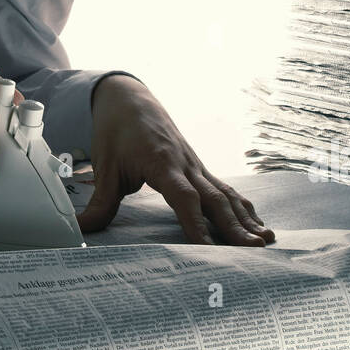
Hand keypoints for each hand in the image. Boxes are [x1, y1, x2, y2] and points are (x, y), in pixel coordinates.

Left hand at [79, 75, 274, 246]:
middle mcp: (186, 164)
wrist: (129, 99)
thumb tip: (82, 230)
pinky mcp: (199, 168)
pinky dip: (243, 208)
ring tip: (267, 240)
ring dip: (247, 218)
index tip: (208, 250)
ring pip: (226, 194)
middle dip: (235, 226)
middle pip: (215, 199)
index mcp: (162, 162)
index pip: (184, 198)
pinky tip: (259, 225)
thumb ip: (100, 202)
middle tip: (254, 249)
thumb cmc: (117, 131)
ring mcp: (197, 165)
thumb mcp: (104, 165)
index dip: (196, 224)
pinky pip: (226, 189)